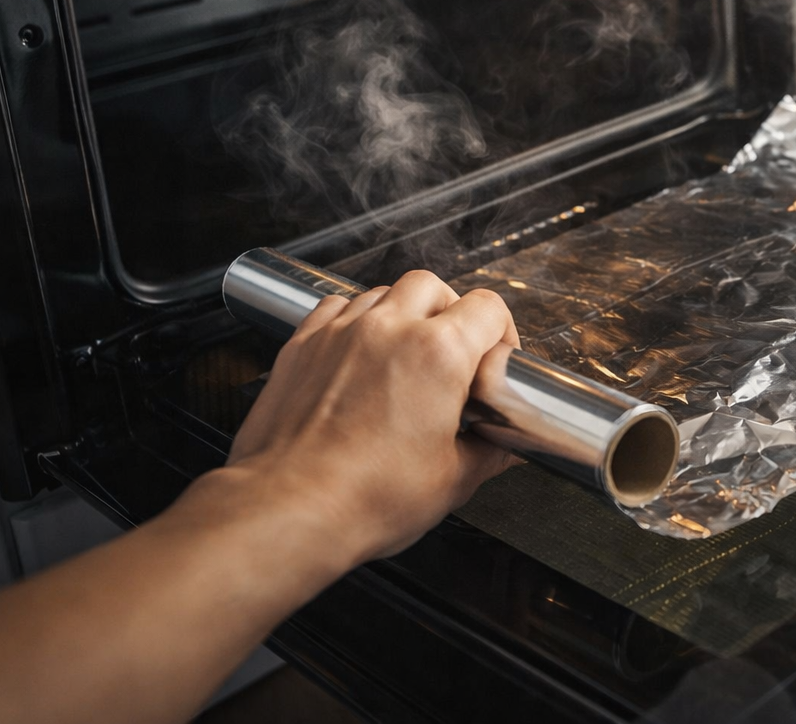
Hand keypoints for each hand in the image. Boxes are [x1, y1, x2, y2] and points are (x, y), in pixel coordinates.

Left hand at [224, 270, 520, 566]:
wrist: (289, 508)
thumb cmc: (364, 497)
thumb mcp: (453, 481)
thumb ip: (490, 453)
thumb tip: (506, 448)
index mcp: (438, 354)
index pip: (487, 307)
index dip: (502, 330)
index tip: (496, 356)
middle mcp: (389, 329)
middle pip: (432, 286)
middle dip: (450, 311)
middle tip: (453, 350)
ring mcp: (341, 331)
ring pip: (383, 292)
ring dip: (403, 314)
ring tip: (406, 354)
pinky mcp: (303, 344)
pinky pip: (337, 306)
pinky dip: (356, 320)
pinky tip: (361, 352)